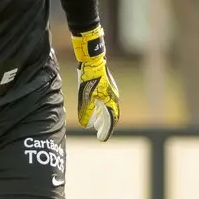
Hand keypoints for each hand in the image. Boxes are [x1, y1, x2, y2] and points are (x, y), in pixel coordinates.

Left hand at [72, 27, 119, 141]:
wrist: (92, 59)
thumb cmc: (89, 77)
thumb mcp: (85, 95)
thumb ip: (86, 110)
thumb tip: (85, 125)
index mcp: (110, 101)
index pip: (111, 120)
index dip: (106, 130)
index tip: (101, 139)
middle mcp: (113, 97)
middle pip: (110, 116)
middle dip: (105, 126)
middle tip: (99, 134)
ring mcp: (109, 92)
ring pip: (107, 108)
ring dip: (102, 117)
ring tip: (95, 124)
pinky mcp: (104, 87)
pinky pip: (105, 102)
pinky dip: (100, 109)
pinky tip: (93, 109)